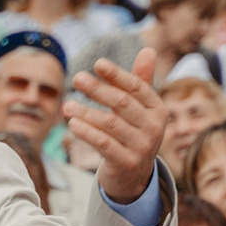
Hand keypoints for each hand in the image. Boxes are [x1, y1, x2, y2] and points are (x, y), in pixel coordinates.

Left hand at [67, 49, 165, 203]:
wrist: (132, 176)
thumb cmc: (132, 134)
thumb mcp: (139, 110)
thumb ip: (141, 82)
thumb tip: (148, 49)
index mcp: (158, 109)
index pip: (136, 88)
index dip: (117, 75)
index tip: (97, 63)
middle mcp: (154, 127)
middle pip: (122, 103)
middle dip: (98, 89)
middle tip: (76, 78)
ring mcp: (142, 147)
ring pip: (110, 124)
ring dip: (86, 112)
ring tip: (66, 105)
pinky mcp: (127, 162)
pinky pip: (104, 144)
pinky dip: (87, 132)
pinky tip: (72, 124)